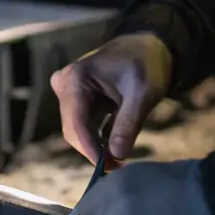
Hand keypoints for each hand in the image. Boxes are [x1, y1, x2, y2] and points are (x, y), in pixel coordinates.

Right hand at [51, 33, 172, 166]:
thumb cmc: (145, 64)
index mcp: (76, 79)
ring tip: (119, 159)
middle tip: (118, 167)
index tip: (107, 168)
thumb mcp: (142, 94)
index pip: (76, 123)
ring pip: (77, 129)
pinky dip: (97, 137)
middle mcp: (65, 84)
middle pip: (73, 129)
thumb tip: (115, 155)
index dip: (89, 149)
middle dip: (93, 150)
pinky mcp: (77, 99)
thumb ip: (127, 125)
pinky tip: (115, 147)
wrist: (148, 46)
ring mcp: (69, 92)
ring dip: (95, 145)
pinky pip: (83, 125)